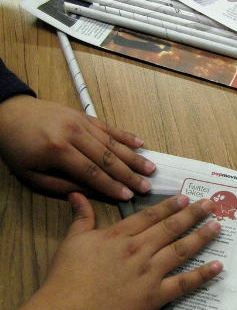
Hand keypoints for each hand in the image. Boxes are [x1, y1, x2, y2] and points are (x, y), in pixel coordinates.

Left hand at [0, 96, 155, 199]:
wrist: (9, 112)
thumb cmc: (18, 148)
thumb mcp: (32, 175)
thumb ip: (64, 185)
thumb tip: (93, 192)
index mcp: (57, 150)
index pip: (91, 173)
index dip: (111, 186)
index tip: (128, 196)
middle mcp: (73, 133)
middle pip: (107, 158)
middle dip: (129, 174)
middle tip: (147, 186)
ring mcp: (81, 121)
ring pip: (112, 143)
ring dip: (133, 157)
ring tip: (150, 168)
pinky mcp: (84, 115)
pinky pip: (109, 127)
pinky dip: (125, 136)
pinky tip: (140, 143)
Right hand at [0, 193, 222, 309]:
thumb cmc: (66, 278)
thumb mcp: (72, 241)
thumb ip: (81, 217)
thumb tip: (76, 194)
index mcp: (120, 235)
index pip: (150, 216)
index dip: (170, 205)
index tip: (186, 197)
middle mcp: (139, 249)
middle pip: (171, 228)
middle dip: (193, 214)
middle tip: (210, 205)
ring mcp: (149, 272)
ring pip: (181, 250)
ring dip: (201, 237)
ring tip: (217, 226)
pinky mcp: (154, 295)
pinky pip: (183, 283)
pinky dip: (202, 275)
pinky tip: (217, 266)